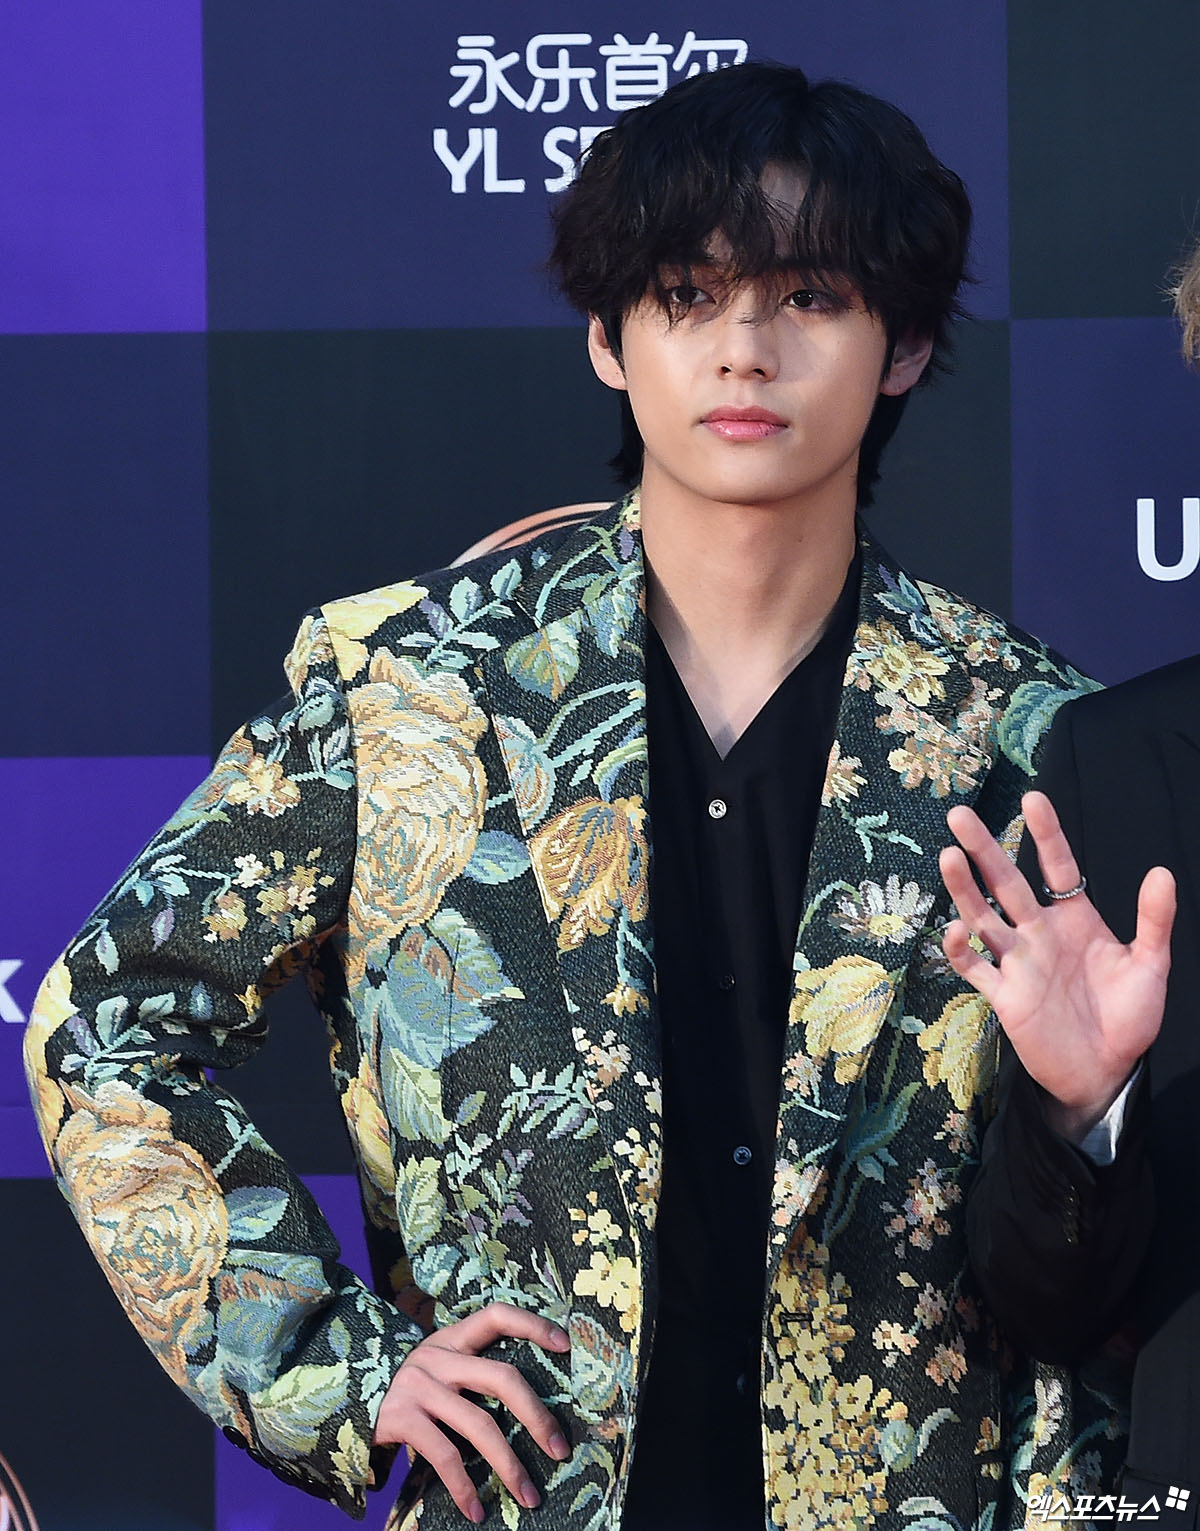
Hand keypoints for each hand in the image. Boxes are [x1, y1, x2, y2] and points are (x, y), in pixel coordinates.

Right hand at [374, 1302, 571, 1522]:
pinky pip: (446, 1457)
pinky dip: (465, 1489)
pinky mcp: (402, 1418)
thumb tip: (529, 1411)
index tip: (565, 1345)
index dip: (533, 1325)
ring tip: (529, 1496)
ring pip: (480, 1424)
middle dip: (537, 1415)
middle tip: (559, 1449)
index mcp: (452, 1339)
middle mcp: (438, 1357)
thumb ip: (470, 1376)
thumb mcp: (437, 1370)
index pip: (497, 1315)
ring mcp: (419, 1386)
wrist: (341, 1400)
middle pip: (502, 1377)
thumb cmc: (409, 1392)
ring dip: (509, 1466)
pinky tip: (477, 1511)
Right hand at [939, 791, 1174, 1140]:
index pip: (1057, 867)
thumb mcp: (1150, 965)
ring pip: (983, 917)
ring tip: (949, 857)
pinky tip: (957, 931)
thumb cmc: (1129, 1017)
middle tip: (960, 815)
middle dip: (985, 850)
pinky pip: (976, 968)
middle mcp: (1040, 933)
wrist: (1107, 1071)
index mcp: (1075, 919)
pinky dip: (962, 951)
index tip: (1033, 799)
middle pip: (1007, 883)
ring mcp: (1018, 962)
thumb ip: (1154, 920)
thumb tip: (1162, 871)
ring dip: (965, 890)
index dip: (1046, 834)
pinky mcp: (1004, 995)